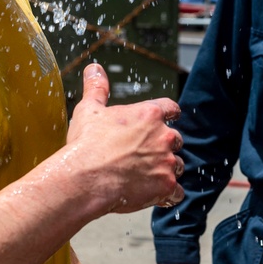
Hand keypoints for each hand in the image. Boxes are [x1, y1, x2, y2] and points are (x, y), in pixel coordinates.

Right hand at [66, 63, 184, 213]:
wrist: (84, 178)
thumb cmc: (86, 144)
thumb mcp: (89, 109)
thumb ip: (96, 87)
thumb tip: (93, 68)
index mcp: (150, 114)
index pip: (172, 108)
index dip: (169, 115)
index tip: (167, 119)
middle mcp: (164, 136)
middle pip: (175, 140)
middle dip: (163, 147)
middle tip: (143, 155)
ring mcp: (167, 162)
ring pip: (178, 165)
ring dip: (166, 170)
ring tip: (144, 176)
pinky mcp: (166, 186)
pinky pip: (177, 193)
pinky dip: (168, 195)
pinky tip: (154, 195)